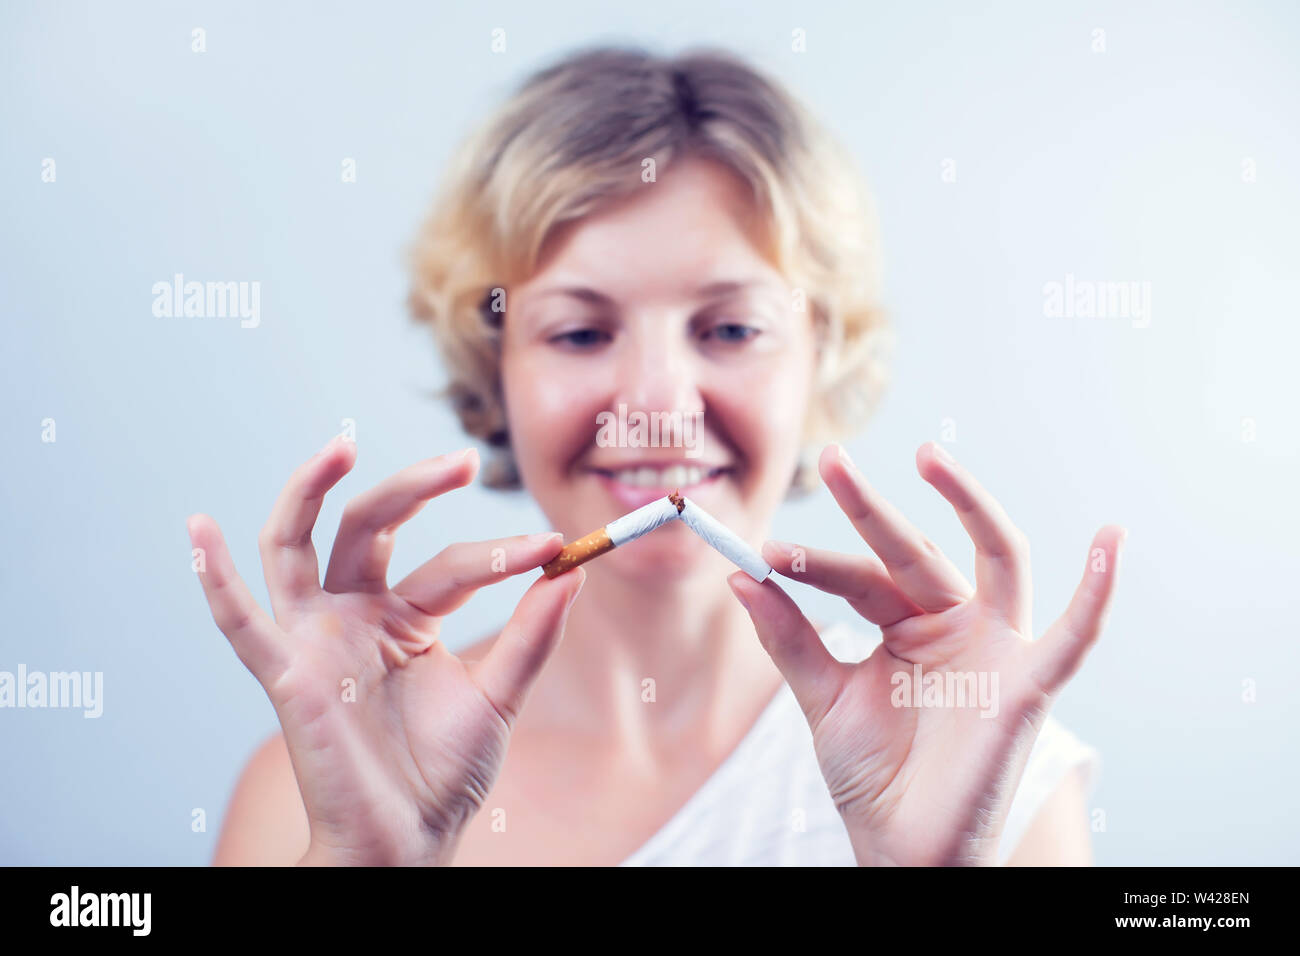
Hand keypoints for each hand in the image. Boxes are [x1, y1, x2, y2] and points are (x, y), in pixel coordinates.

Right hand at [187, 436, 582, 865]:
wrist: (410, 841)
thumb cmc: (445, 772)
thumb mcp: (499, 694)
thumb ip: (532, 634)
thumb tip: (574, 571)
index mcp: (404, 615)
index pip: (449, 563)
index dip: (501, 554)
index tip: (557, 549)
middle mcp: (355, 613)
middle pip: (369, 526)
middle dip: (413, 488)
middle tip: (465, 462)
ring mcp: (316, 637)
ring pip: (295, 545)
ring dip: (308, 491)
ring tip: (339, 446)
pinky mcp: (286, 674)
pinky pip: (240, 623)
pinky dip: (213, 577)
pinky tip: (199, 528)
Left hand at [728, 442, 1123, 865]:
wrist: (903, 849)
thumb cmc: (873, 776)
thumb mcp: (822, 697)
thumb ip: (789, 638)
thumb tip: (740, 578)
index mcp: (906, 625)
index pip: (862, 574)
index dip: (815, 563)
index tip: (762, 552)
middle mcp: (953, 624)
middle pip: (916, 549)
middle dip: (871, 507)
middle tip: (829, 462)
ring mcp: (994, 648)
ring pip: (994, 557)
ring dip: (970, 504)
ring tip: (930, 457)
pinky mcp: (1028, 686)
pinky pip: (1074, 636)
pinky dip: (1099, 591)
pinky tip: (1111, 540)